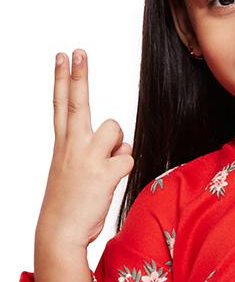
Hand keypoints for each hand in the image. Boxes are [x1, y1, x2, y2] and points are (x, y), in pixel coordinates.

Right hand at [36, 49, 134, 248]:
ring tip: (104, 169)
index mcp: (62, 144)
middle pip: (78, 101)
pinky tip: (110, 182)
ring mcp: (88, 157)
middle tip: (78, 50)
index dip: (62, 78)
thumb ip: (89, 152)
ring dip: (118, 148)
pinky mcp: (105, 172)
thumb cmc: (67, 204)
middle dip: (79, 75)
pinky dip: (125, 169)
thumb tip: (120, 145)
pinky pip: (128, 158)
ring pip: (117, 131)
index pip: (60, 103)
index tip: (62, 56)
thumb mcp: (69, 171)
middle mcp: (72, 145)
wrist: (59, 230)